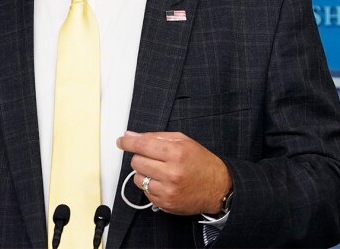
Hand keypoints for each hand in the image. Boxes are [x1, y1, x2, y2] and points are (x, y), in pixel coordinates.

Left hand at [116, 131, 231, 215]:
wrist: (218, 188)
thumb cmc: (201, 163)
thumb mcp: (184, 141)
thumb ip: (156, 136)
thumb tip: (132, 136)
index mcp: (176, 153)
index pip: (142, 145)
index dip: (128, 142)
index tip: (121, 141)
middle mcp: (171, 172)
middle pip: (136, 161)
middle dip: (140, 157)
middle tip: (151, 157)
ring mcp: (167, 190)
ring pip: (138, 178)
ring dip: (144, 172)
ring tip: (159, 171)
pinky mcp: (165, 204)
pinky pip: (145, 192)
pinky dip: (150, 186)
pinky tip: (163, 182)